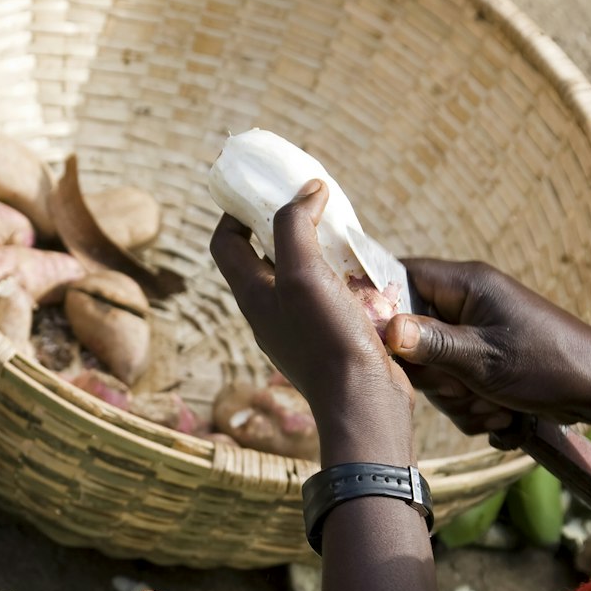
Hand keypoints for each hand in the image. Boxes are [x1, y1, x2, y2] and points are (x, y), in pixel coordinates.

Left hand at [211, 183, 412, 463]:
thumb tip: (307, 190)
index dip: (236, 210)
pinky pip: (328, 297)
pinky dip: (342, 277)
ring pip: (299, 275)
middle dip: (284, 224)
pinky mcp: (329, 339)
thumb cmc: (328, 339)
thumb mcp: (303, 273)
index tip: (264, 188)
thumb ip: (296, 226)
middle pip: (263, 256)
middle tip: (313, 203)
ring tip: (344, 233)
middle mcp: (269, 311)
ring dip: (318, 250)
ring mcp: (299, 327)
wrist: (363, 402)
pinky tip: (365, 272)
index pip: (225, 243)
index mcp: (251, 295)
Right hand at [384, 259, 590, 438]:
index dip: (381, 305)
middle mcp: (468, 306)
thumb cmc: (549, 363)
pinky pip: (458, 391)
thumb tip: (385, 330)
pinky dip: (476, 409)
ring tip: (494, 405)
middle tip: (463, 388)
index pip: (401, 275)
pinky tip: (503, 415)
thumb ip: (432, 344)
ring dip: (460, 400)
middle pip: (412, 336)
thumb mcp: (484, 358)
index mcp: (467, 285)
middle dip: (435, 376)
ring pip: (436, 372)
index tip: (379, 343)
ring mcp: (477, 337)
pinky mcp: (486, 365)